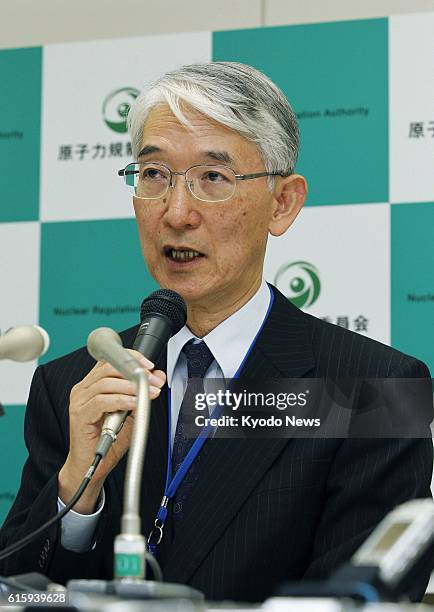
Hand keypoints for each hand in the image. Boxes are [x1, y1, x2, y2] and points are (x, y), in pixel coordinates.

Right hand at [58, 349, 165, 512]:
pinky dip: (121, 400)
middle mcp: (84, 389)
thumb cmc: (109, 440)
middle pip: (109, 367)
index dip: (131, 359)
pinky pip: (102, 401)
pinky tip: (134, 404)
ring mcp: (79, 401)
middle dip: (136, 373)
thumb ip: (142, 393)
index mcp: (93, 384)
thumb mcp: (132, 412)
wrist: (94, 465)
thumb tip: (158, 377)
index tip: (150, 366)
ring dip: (132, 387)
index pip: (111, 360)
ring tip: (148, 393)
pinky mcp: (80, 415)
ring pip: (106, 382)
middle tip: (154, 382)